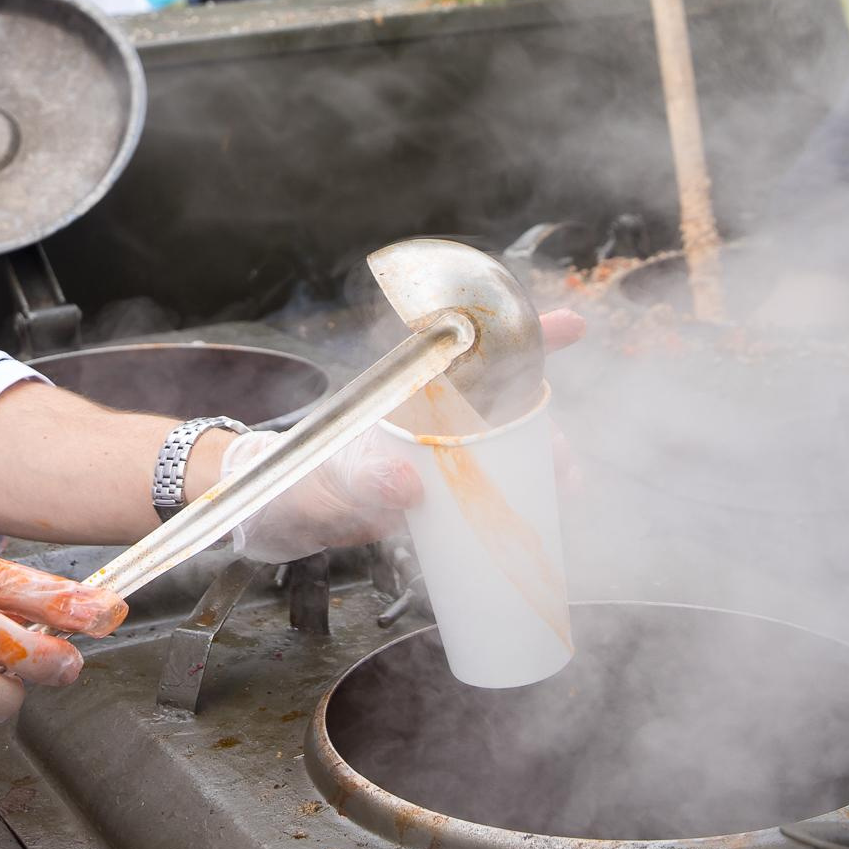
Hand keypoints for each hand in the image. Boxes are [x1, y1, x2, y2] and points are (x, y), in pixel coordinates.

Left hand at [219, 309, 585, 563]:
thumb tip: (408, 486)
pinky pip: (490, 491)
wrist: (276, 521)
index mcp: (404, 396)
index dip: (524, 333)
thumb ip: (358, 481)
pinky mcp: (437, 496)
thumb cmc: (290, 484)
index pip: (468, 351)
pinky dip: (521, 503)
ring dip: (542, 467)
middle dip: (545, 426)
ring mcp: (435, 457)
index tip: (572, 325)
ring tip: (562, 495)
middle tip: (564, 464)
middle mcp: (427, 420)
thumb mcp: (321, 481)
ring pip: (505, 450)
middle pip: (504, 406)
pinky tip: (542, 523)